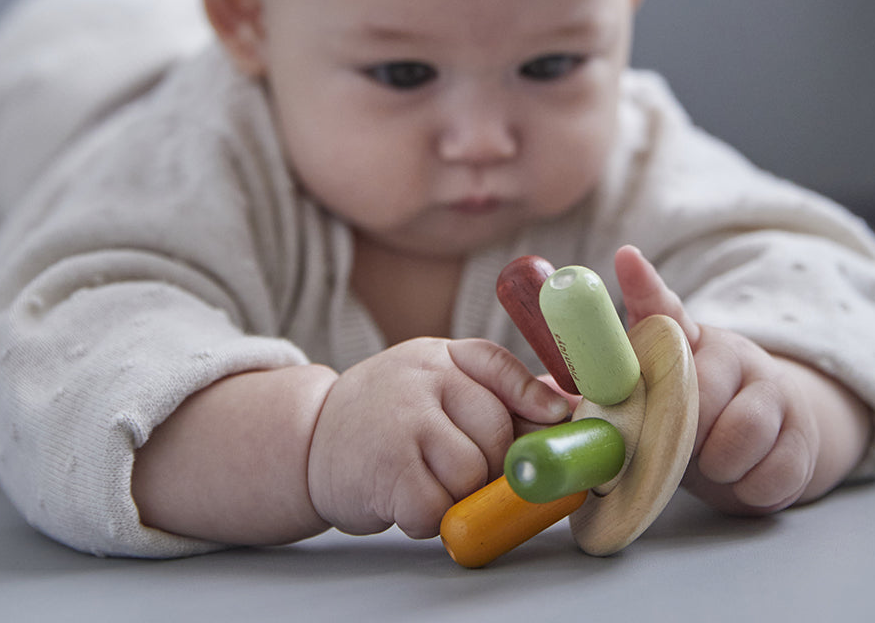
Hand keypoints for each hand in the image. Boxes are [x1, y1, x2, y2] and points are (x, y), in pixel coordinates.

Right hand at [306, 337, 569, 537]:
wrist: (310, 438)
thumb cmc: (390, 416)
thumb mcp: (436, 386)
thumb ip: (493, 394)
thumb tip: (564, 407)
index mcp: (442, 357)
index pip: (497, 365)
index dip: (533, 395)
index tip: (558, 417)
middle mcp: (423, 378)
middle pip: (496, 432)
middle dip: (492, 463)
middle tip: (463, 470)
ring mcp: (404, 419)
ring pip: (471, 473)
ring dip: (457, 494)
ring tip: (426, 479)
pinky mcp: (386, 466)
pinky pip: (436, 506)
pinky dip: (426, 517)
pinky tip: (403, 497)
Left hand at [616, 245, 862, 513]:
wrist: (764, 447)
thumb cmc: (691, 419)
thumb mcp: (655, 399)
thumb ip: (615, 393)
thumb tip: (554, 396)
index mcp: (684, 341)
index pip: (662, 307)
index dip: (642, 284)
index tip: (625, 259)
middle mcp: (731, 353)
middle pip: (703, 387)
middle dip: (684, 429)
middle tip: (675, 443)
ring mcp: (772, 388)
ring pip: (745, 430)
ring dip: (719, 464)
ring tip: (711, 462)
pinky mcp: (803, 432)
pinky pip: (776, 470)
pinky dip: (751, 488)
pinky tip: (744, 476)